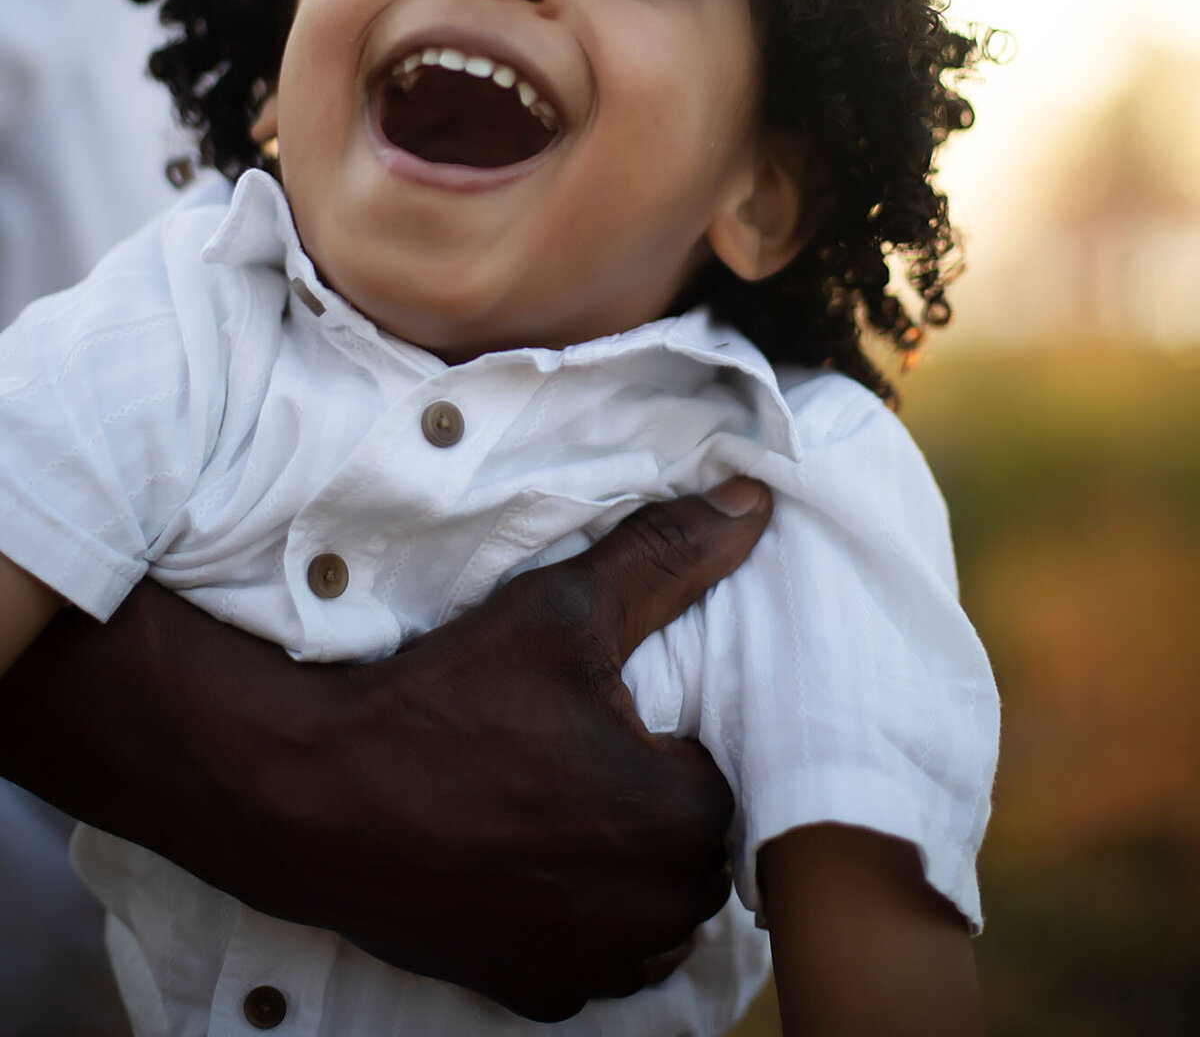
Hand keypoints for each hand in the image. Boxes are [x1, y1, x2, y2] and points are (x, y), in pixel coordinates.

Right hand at [0, 480, 769, 1020]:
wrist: (310, 800)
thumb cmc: (441, 703)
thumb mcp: (561, 609)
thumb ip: (668, 556)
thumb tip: (752, 501)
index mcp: (680, 821)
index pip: (738, 766)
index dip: (687, 731)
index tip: (630, 705)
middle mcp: (654, 917)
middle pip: (702, 841)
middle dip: (665, 794)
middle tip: (590, 740)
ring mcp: (594, 968)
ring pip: (655, 903)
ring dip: (629, 859)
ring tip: (559, 793)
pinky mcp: (535, 994)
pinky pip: (596, 951)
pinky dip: (578, 910)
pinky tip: (528, 853)